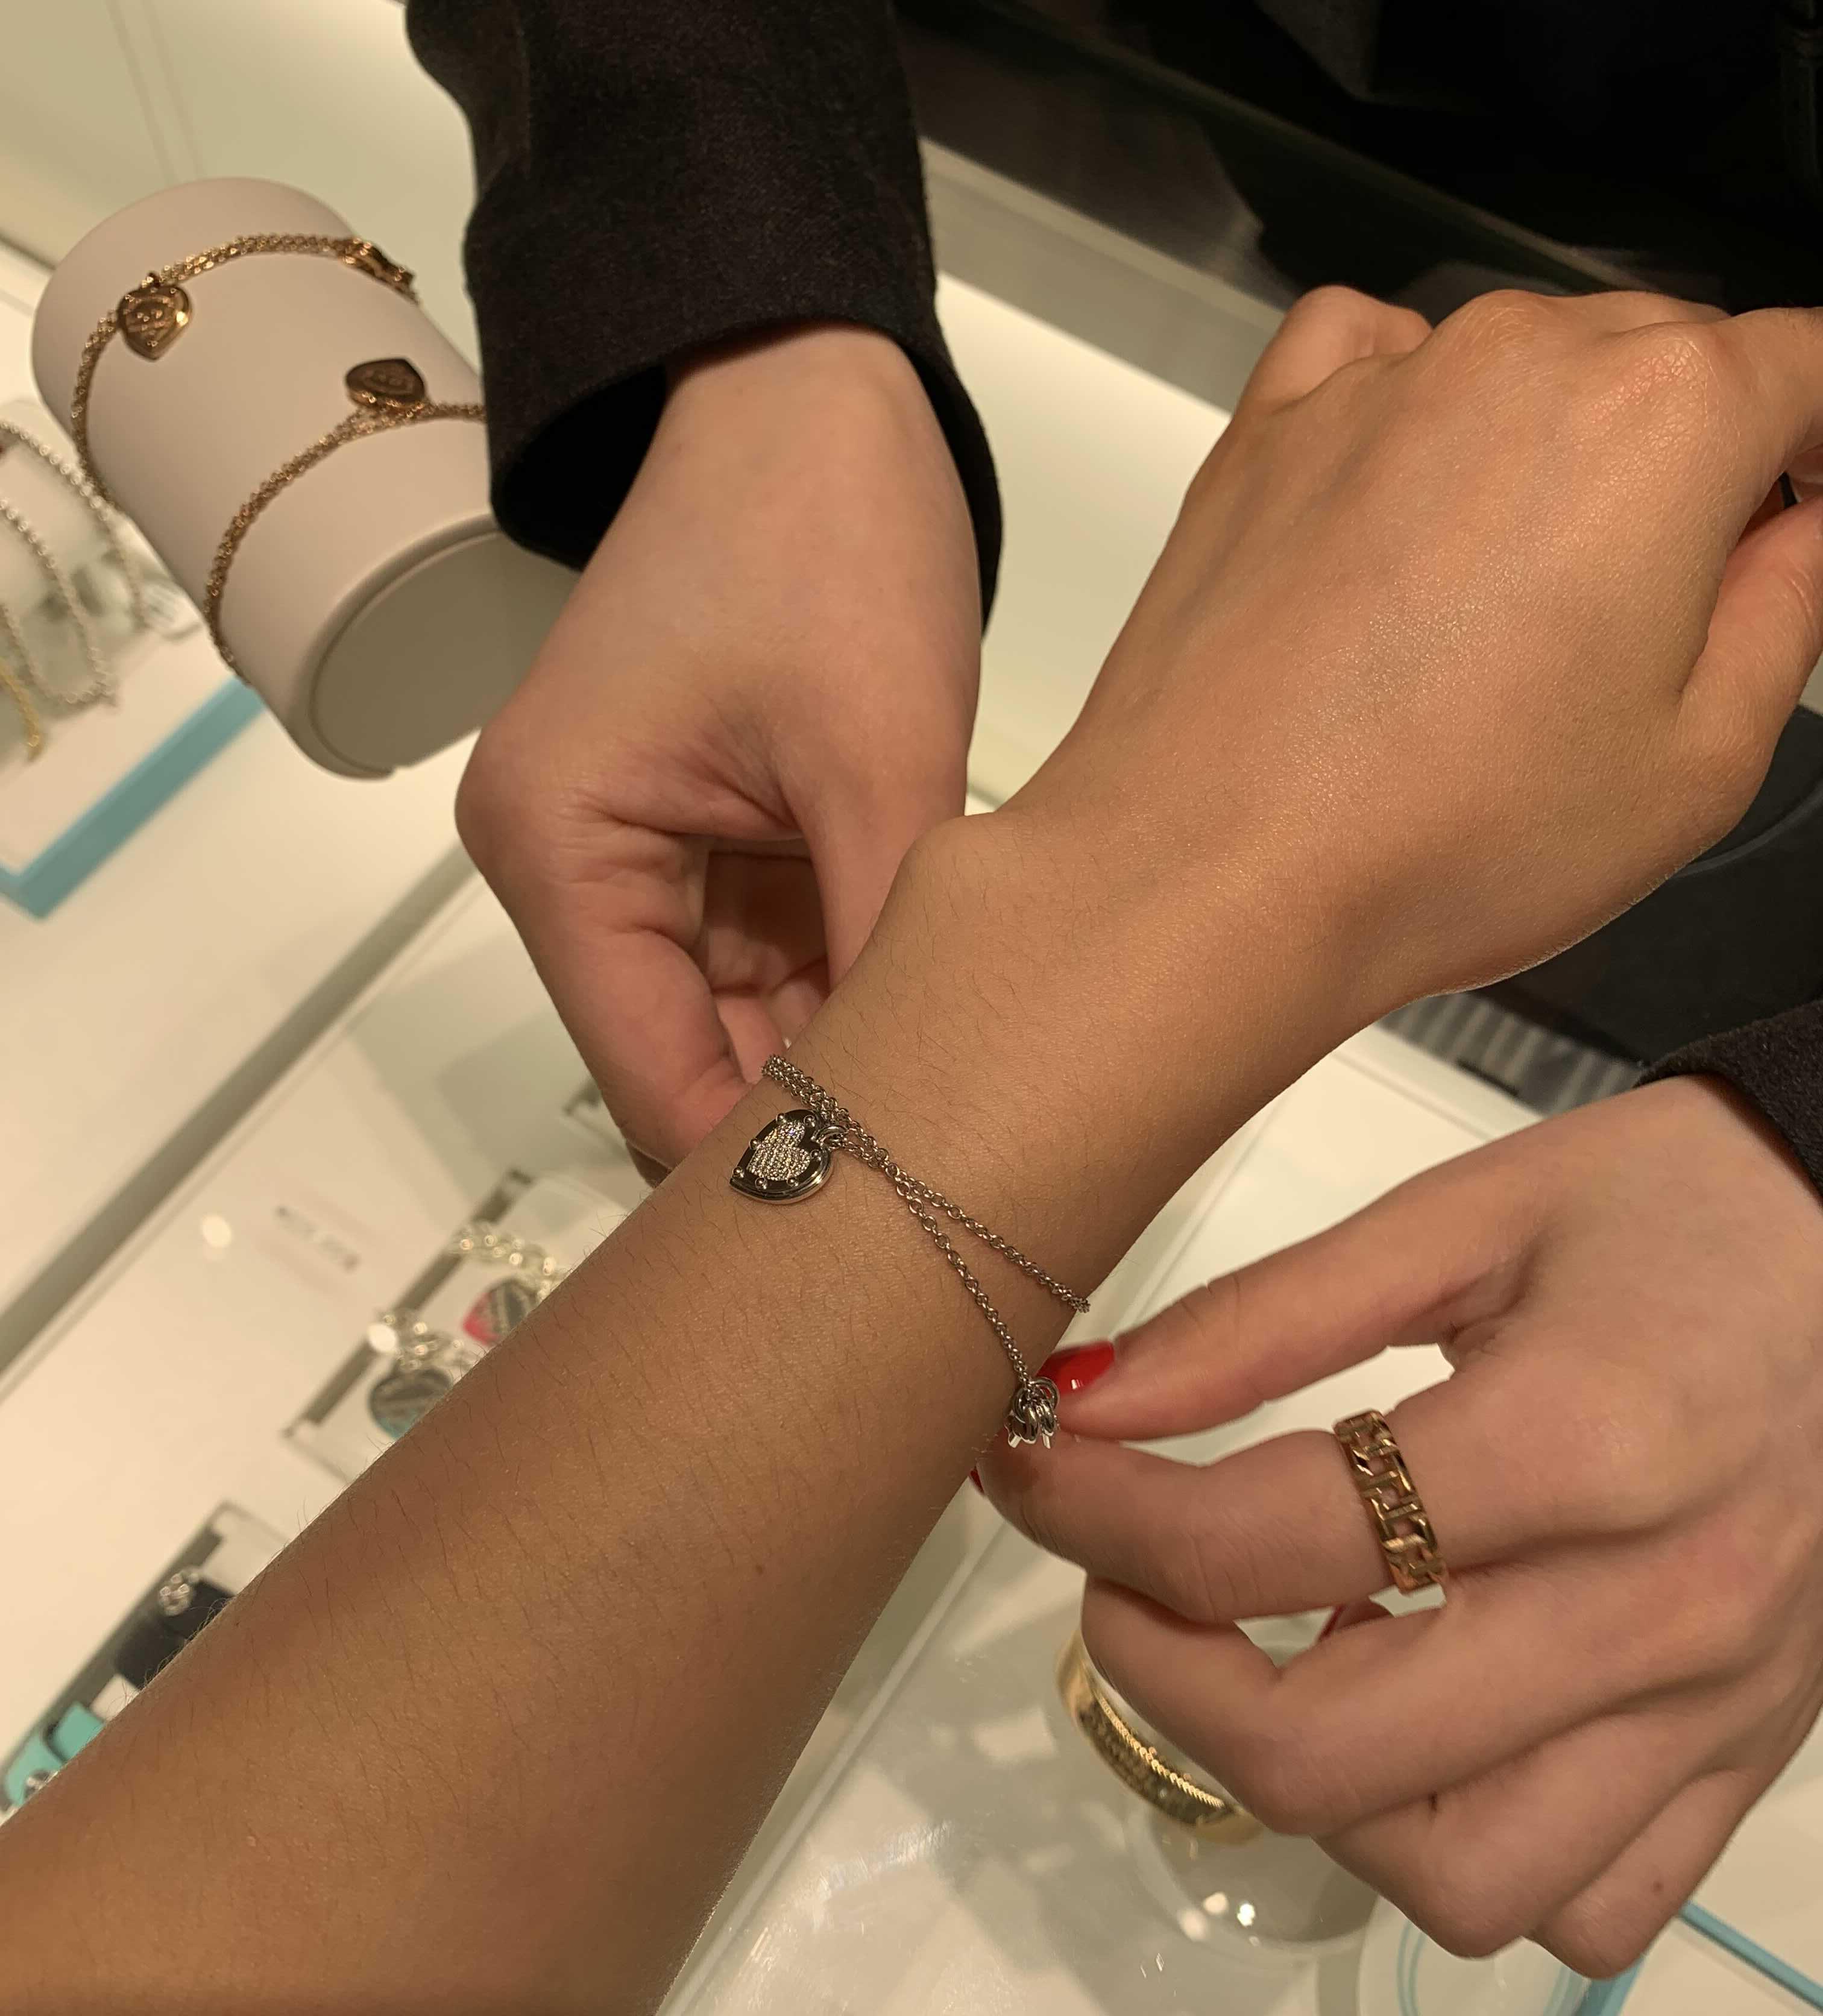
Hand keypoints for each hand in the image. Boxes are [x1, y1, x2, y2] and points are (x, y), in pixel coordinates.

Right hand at [455, 325, 980, 1174]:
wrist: (808, 392)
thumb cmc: (820, 525)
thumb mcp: (878, 757)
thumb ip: (887, 948)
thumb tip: (927, 1113)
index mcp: (559, 845)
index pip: (654, 1080)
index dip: (766, 1169)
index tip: (891, 1234)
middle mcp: (569, 868)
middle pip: (687, 1066)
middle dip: (811, 1122)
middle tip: (954, 1196)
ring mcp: (631, 861)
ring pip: (739, 1028)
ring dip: (841, 1060)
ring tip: (967, 1124)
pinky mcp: (697, 846)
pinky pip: (769, 966)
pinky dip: (847, 995)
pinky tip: (942, 1033)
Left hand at [978, 1078, 1822, 1975]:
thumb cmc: (1681, 1204)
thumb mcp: (1467, 1211)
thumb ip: (1264, 1318)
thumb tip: (1076, 1404)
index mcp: (1582, 1441)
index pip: (1264, 1541)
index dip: (1095, 1513)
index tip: (1031, 1467)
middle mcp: (1655, 1613)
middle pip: (1328, 1756)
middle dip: (1160, 1680)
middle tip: (1123, 1586)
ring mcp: (1715, 1714)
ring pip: (1456, 1885)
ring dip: (1318, 1799)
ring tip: (1285, 1665)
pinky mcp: (1749, 1764)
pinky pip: (1586, 1909)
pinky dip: (1469, 1858)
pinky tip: (1428, 1733)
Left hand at [1006, 284, 1822, 1026]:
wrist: (1215, 872)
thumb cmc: (1429, 838)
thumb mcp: (1700, 763)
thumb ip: (1792, 613)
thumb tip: (1804, 542)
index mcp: (1666, 421)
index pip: (1809, 366)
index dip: (1821, 449)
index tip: (1800, 516)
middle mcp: (1523, 362)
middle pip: (1666, 358)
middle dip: (1690, 461)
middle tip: (1654, 610)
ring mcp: (1386, 382)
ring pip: (1523, 364)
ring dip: (1548, 450)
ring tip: (1509, 614)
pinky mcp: (1277, 425)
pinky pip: (1375, 358)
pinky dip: (1414, 408)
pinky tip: (1412, 517)